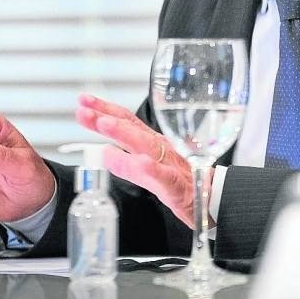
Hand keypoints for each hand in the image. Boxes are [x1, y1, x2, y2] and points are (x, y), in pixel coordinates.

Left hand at [75, 93, 203, 227]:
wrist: (216, 198)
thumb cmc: (184, 181)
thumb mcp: (153, 167)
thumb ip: (128, 159)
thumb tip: (103, 150)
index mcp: (154, 143)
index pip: (127, 121)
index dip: (106, 109)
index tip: (83, 99)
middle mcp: (161, 148)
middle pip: (132, 129)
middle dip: (107, 118)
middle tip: (84, 110)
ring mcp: (170, 165)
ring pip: (146, 147)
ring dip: (124, 134)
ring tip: (104, 124)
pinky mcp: (177, 187)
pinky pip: (164, 177)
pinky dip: (152, 170)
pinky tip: (140, 163)